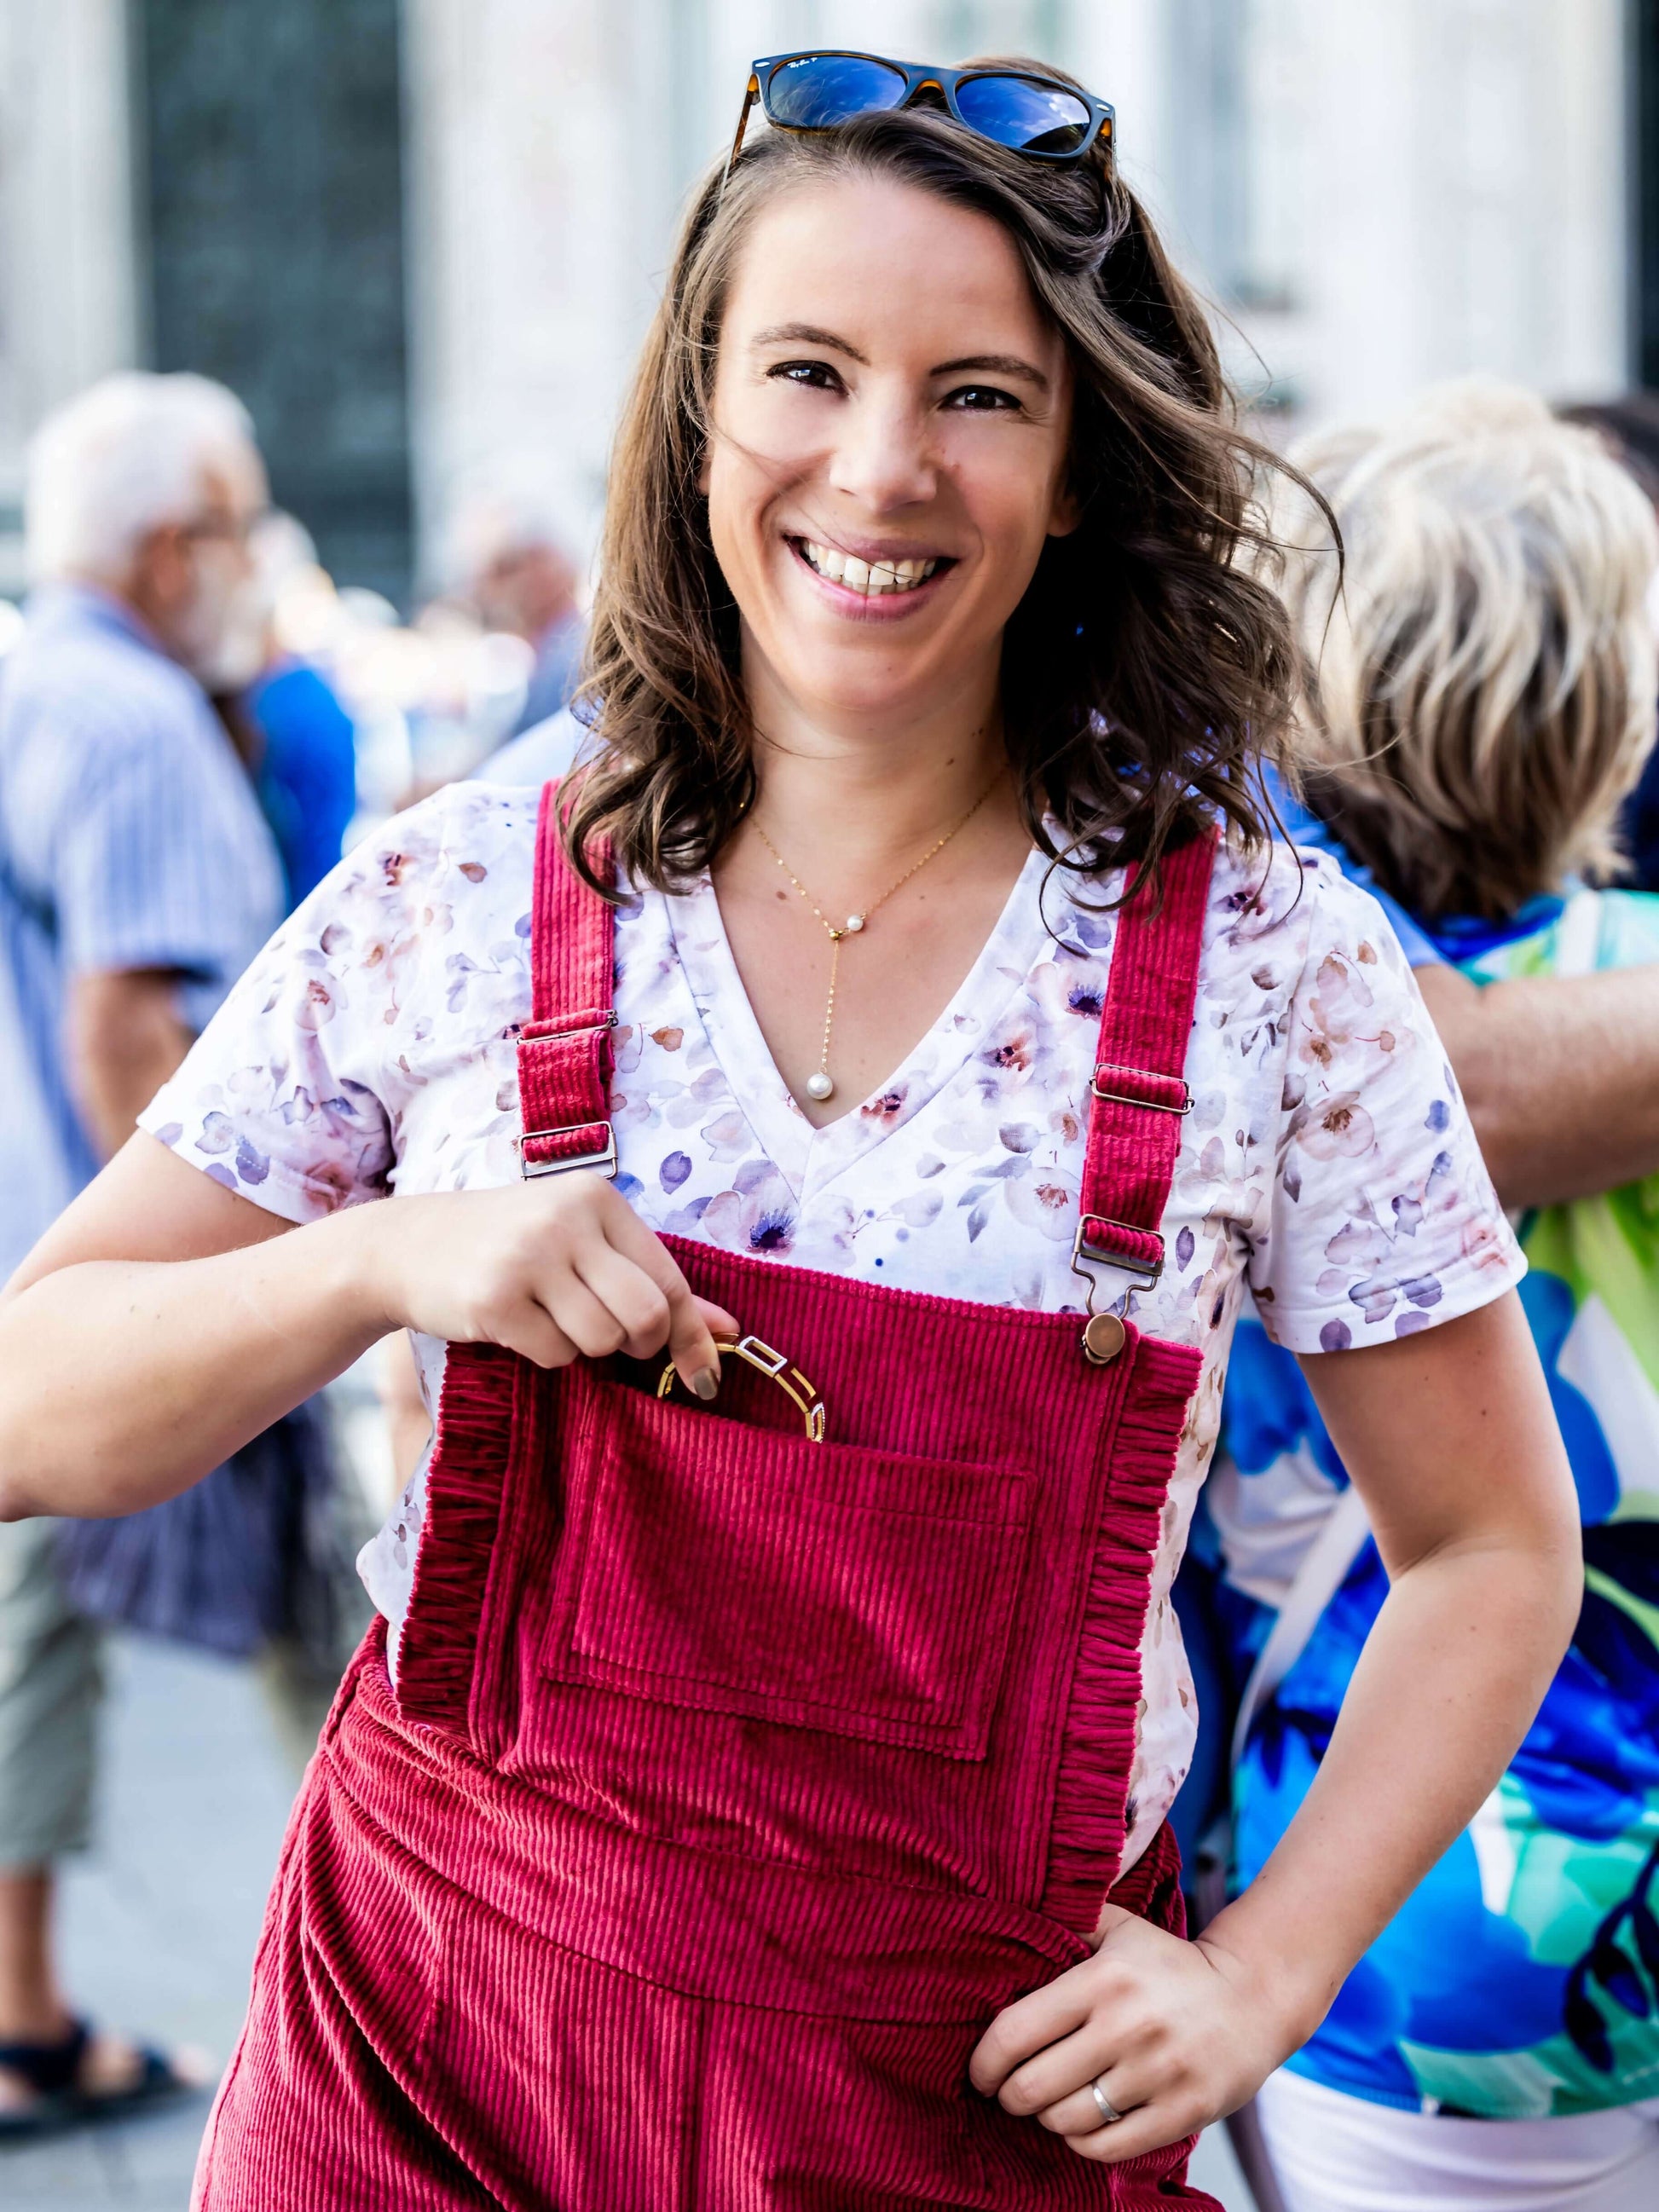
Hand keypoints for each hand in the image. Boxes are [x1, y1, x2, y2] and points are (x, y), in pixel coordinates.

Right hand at [359, 1175, 736, 1396]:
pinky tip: (518, 1326)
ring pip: (602, 1339)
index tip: (704, 1375)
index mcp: (598, 1198)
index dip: (691, 1334)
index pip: (669, 1277)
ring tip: (553, 1320)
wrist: (405, 1244)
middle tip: (614, 1342)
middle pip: (645, 1313)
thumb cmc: (508, 1244)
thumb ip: (652, 1281)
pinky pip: (555, 1355)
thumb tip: (729, 1330)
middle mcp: (566, 1220)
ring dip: (586, 1349)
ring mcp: (528, 1258)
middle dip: (640, 1345)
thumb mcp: (581, 1245)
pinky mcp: (493, 1300)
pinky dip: (546, 1354)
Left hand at [968, 1904, 1301, 2163]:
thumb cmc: (1170, 1963)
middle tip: (1009, 2092)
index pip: (1014, 2032)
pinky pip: (1108, 2148)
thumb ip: (1069, 1922)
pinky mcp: (1183, 2112)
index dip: (983, 2062)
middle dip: (1009, 2096)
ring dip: (1045, 2119)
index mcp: (1102, 1979)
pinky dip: (1081, 2142)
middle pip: (1033, 2086)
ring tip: (1047, 2104)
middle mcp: (1127, 2027)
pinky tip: (1079, 2124)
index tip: (979, 2071)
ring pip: (1066, 2120)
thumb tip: (1008, 1920)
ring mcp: (1157, 2074)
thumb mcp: (1121, 1928)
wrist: (1253, 1996)